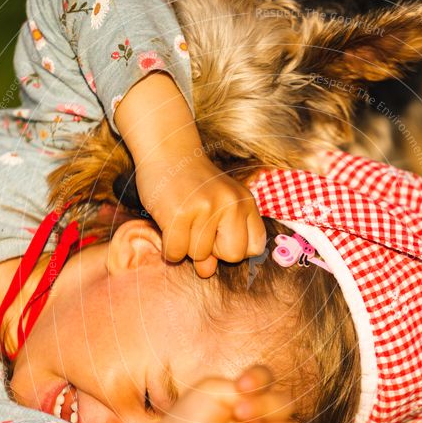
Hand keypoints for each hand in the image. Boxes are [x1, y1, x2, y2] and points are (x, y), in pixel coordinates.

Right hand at [113, 71, 265, 277]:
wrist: (167, 151)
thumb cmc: (194, 184)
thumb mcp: (217, 205)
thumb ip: (218, 240)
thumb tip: (206, 271)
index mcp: (246, 202)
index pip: (254, 247)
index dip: (233, 247)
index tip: (219, 234)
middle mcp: (230, 204)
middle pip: (232, 256)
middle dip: (213, 251)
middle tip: (198, 229)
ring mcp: (206, 208)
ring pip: (199, 256)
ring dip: (186, 246)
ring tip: (182, 221)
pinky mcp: (179, 214)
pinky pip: (176, 253)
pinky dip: (169, 248)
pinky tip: (168, 227)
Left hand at [140, 365, 302, 422]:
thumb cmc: (189, 419)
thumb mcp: (210, 391)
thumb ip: (241, 389)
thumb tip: (263, 398)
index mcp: (249, 395)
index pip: (270, 379)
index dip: (262, 379)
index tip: (241, 385)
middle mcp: (261, 419)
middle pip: (287, 406)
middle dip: (266, 407)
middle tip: (238, 413)